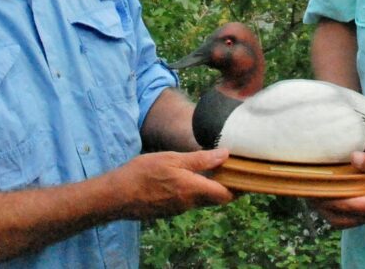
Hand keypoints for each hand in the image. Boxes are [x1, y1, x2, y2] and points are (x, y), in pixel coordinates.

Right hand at [105, 148, 233, 219]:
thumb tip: (225, 154)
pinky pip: (188, 201)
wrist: (116, 196)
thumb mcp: (172, 159)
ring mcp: (178, 209)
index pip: (226, 195)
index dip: (240, 188)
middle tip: (233, 169)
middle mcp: (189, 203)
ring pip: (202, 200)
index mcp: (193, 189)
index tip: (248, 176)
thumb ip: (200, 159)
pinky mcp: (168, 210)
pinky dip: (195, 190)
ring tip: (214, 170)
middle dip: (227, 187)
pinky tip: (190, 177)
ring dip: (210, 188)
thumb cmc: (143, 173)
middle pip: (216, 199)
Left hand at [311, 153, 364, 228]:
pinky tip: (337, 191)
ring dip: (331, 209)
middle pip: (341, 219)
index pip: (345, 206)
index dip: (325, 199)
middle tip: (309, 191)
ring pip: (347, 219)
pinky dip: (342, 206)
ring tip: (318, 191)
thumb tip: (352, 157)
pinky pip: (355, 213)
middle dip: (323, 208)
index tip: (310, 189)